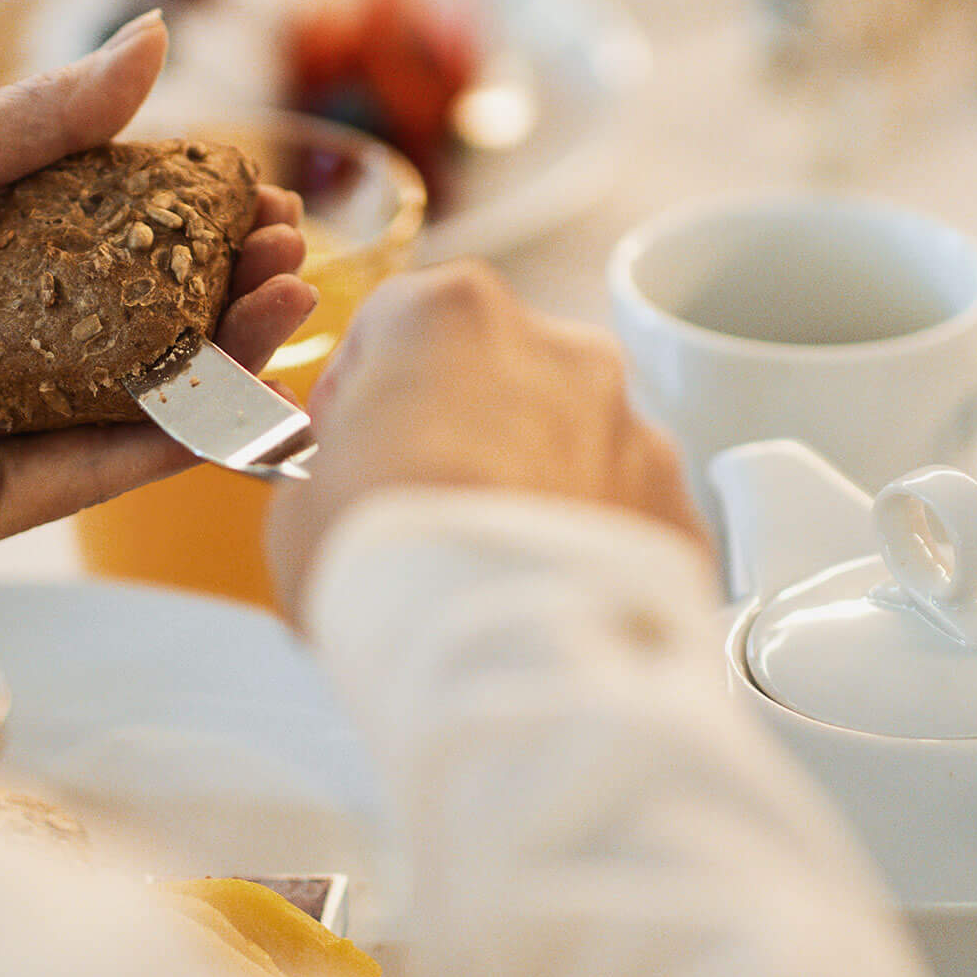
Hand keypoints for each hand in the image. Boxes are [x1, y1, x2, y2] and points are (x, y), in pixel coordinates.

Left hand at [0, 13, 317, 547]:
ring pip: (143, 399)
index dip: (202, 228)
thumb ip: (53, 115)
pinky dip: (185, 435)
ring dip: (232, 356)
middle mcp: (3, 350)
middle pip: (149, 328)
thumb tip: (156, 38)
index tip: (268, 203)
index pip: (125, 249)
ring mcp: (2, 431)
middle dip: (233, 291)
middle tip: (294, 256)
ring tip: (292, 303)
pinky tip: (250, 392)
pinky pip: (101, 469)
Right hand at [266, 262, 704, 621]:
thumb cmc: (392, 568)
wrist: (508, 658)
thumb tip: (343, 496)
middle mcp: (558, 349)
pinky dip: (592, 545)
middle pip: (495, 375)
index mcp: (452, 317)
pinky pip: (623, 511)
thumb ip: (331, 474)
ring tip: (489, 569)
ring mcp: (631, 423)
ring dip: (534, 485)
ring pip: (570, 440)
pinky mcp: (677, 502)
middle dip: (462, 432)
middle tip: (422, 514)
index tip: (348, 443)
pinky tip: (549, 598)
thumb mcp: (299, 513)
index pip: (393, 323)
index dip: (361, 388)